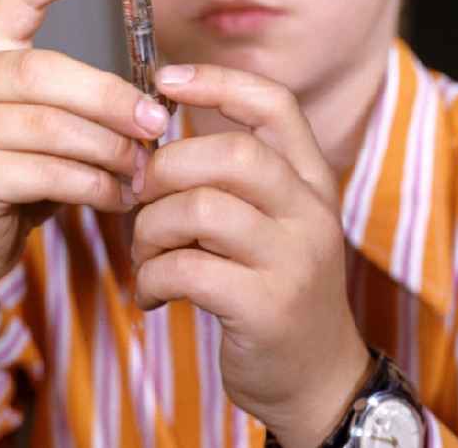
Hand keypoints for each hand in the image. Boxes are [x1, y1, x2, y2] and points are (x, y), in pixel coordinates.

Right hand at [0, 0, 169, 297]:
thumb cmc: (14, 179)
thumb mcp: (51, 129)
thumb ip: (86, 104)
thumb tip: (155, 102)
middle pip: (46, 70)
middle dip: (112, 98)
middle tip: (157, 122)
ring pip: (51, 125)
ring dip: (110, 150)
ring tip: (143, 169)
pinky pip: (46, 171)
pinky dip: (93, 185)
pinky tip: (116, 196)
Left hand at [130, 64, 369, 447]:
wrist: (316, 377)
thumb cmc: (274, 284)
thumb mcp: (273, 221)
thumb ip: (234, 180)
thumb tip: (156, 140)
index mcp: (311, 178)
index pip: (274, 104)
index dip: (218, 81)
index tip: (166, 80)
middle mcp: (310, 211)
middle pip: (231, 154)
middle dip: (167, 167)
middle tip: (141, 194)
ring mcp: (293, 259)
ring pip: (201, 208)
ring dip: (151, 228)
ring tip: (145, 252)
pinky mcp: (266, 307)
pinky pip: (187, 269)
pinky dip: (152, 277)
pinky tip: (152, 293)